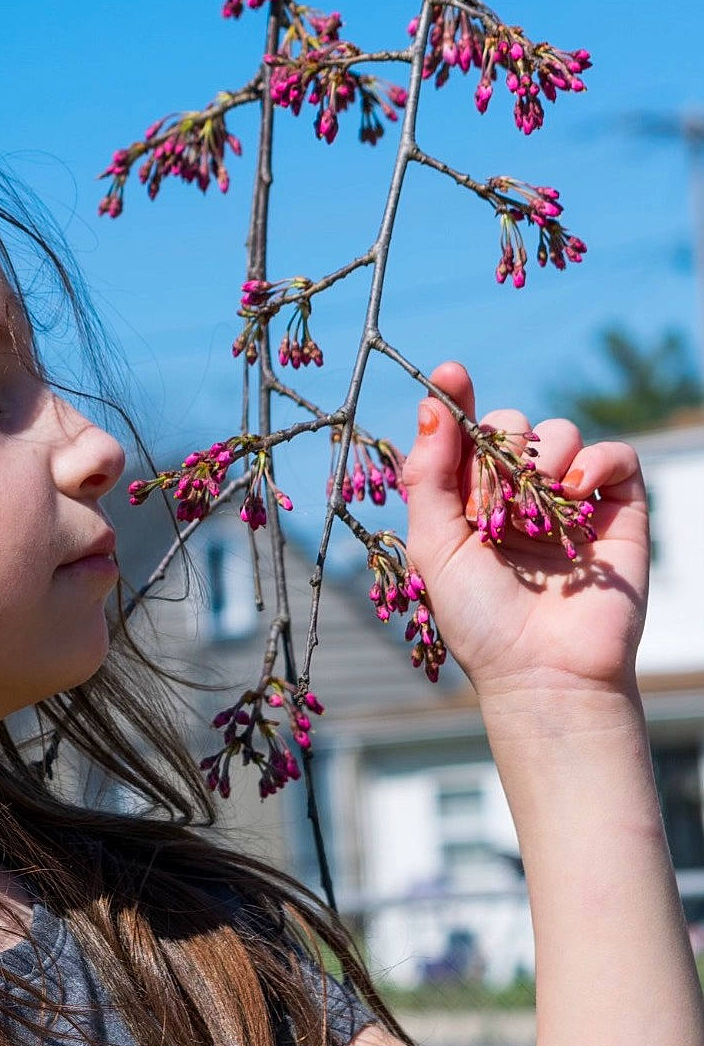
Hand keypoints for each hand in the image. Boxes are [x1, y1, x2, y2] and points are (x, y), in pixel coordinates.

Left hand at [400, 360, 649, 702]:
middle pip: (511, 425)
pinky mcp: (617, 511)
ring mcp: (568, 501)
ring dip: (544, 459)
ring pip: (559, 432)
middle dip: (500, 450)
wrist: (543, 670)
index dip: (457, 401)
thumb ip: (427, 475)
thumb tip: (430, 404)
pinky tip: (573, 493)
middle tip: (494, 505)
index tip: (451, 374)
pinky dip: (595, 461)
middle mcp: (519, 495)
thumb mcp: (433, 545)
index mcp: (470, 501)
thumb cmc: (479, 620)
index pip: (464, 435)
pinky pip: (613, 454)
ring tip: (536, 512)